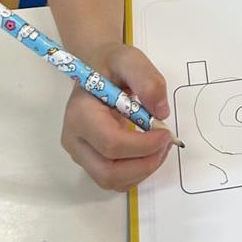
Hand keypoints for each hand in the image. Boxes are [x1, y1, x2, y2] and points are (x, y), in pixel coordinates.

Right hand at [61, 42, 173, 191]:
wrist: (96, 69)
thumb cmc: (111, 64)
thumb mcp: (130, 60)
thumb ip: (148, 80)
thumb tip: (161, 113)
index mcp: (80, 114)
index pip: (111, 143)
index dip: (143, 145)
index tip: (166, 133)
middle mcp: (74, 139)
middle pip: (108, 172)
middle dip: (144, 164)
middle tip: (166, 144)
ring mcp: (80, 153)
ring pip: (111, 181)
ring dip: (142, 170)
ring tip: (160, 146)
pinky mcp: (89, 160)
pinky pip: (113, 180)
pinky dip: (136, 172)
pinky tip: (148, 151)